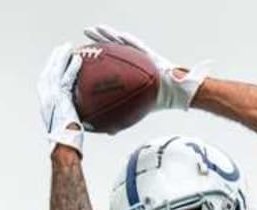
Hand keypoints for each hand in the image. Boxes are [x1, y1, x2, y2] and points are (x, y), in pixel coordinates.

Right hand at [37, 43, 83, 151]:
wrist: (63, 149)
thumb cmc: (68, 147)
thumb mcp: (70, 131)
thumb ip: (75, 121)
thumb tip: (88, 122)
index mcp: (46, 107)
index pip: (45, 84)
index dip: (49, 71)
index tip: (55, 63)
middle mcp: (46, 101)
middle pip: (47, 73)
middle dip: (54, 60)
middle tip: (62, 49)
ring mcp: (51, 99)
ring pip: (54, 72)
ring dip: (61, 58)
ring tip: (69, 47)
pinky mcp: (59, 100)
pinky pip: (66, 79)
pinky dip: (72, 68)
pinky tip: (78, 60)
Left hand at [82, 24, 208, 110]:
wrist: (175, 92)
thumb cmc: (158, 100)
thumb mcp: (136, 110)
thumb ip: (122, 118)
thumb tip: (109, 131)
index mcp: (126, 73)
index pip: (107, 64)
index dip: (95, 59)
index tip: (81, 57)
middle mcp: (131, 61)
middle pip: (111, 49)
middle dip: (97, 43)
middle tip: (83, 37)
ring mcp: (139, 55)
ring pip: (120, 43)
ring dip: (106, 35)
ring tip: (92, 30)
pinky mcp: (148, 53)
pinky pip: (136, 45)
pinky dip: (126, 40)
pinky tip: (118, 35)